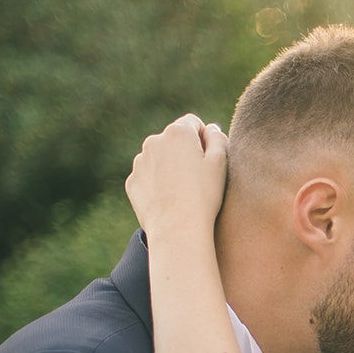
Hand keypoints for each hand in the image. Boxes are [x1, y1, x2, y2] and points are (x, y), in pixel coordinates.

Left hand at [125, 114, 227, 243]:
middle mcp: (154, 141)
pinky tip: (170, 200)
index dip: (205, 139)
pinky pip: (149, 177)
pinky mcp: (133, 182)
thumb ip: (218, 139)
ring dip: (170, 167)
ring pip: (159, 158)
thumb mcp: (220, 164)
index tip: (211, 159)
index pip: (193, 123)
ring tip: (185, 192)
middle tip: (200, 178)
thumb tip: (210, 128)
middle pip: (174, 139)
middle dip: (185, 152)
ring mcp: (140, 162)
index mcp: (178, 132)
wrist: (177, 228)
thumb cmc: (204, 196)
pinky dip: (158, 184)